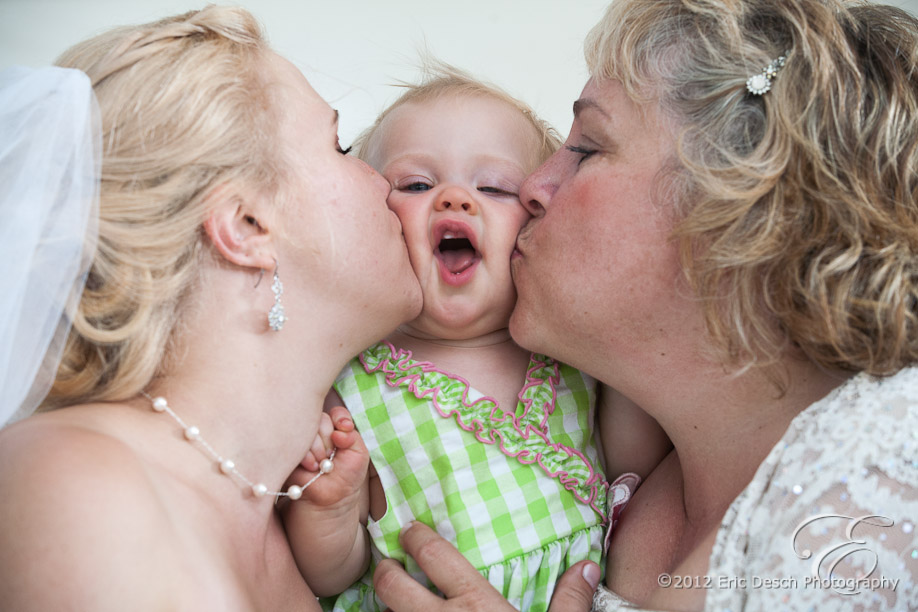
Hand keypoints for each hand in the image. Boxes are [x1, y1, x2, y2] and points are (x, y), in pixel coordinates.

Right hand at [285, 404, 368, 508]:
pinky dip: (308, 456)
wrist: (333, 498)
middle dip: (329, 438)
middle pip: (321, 419)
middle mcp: (317, 432)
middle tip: (332, 455)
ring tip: (323, 464)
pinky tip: (313, 467)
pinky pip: (296, 443)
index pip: (335, 413)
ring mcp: (302, 440)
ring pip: (308, 429)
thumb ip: (352, 436)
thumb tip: (339, 430)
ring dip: (319, 449)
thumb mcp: (358, 453)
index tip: (345, 429)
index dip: (340, 419)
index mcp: (334, 429)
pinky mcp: (290, 452)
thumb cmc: (347, 475)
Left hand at [373, 522, 599, 611]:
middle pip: (390, 584)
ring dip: (387, 610)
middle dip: (384, 570)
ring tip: (395, 605)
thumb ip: (570, 601)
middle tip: (388, 566)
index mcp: (477, 604)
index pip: (434, 555)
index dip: (415, 538)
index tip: (409, 531)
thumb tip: (587, 567)